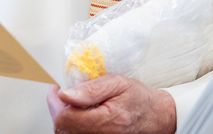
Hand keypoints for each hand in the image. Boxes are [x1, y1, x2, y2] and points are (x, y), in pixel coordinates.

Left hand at [47, 74, 176, 133]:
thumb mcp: (117, 83)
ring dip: (64, 117)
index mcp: (107, 121)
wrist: (157, 117)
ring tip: (70, 102)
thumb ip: (90, 88)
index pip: (65, 118)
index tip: (56, 88)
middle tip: (62, 93)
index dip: (55, 101)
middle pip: (63, 129)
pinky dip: (72, 125)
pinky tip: (78, 114)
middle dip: (57, 109)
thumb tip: (65, 94)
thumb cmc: (140, 99)